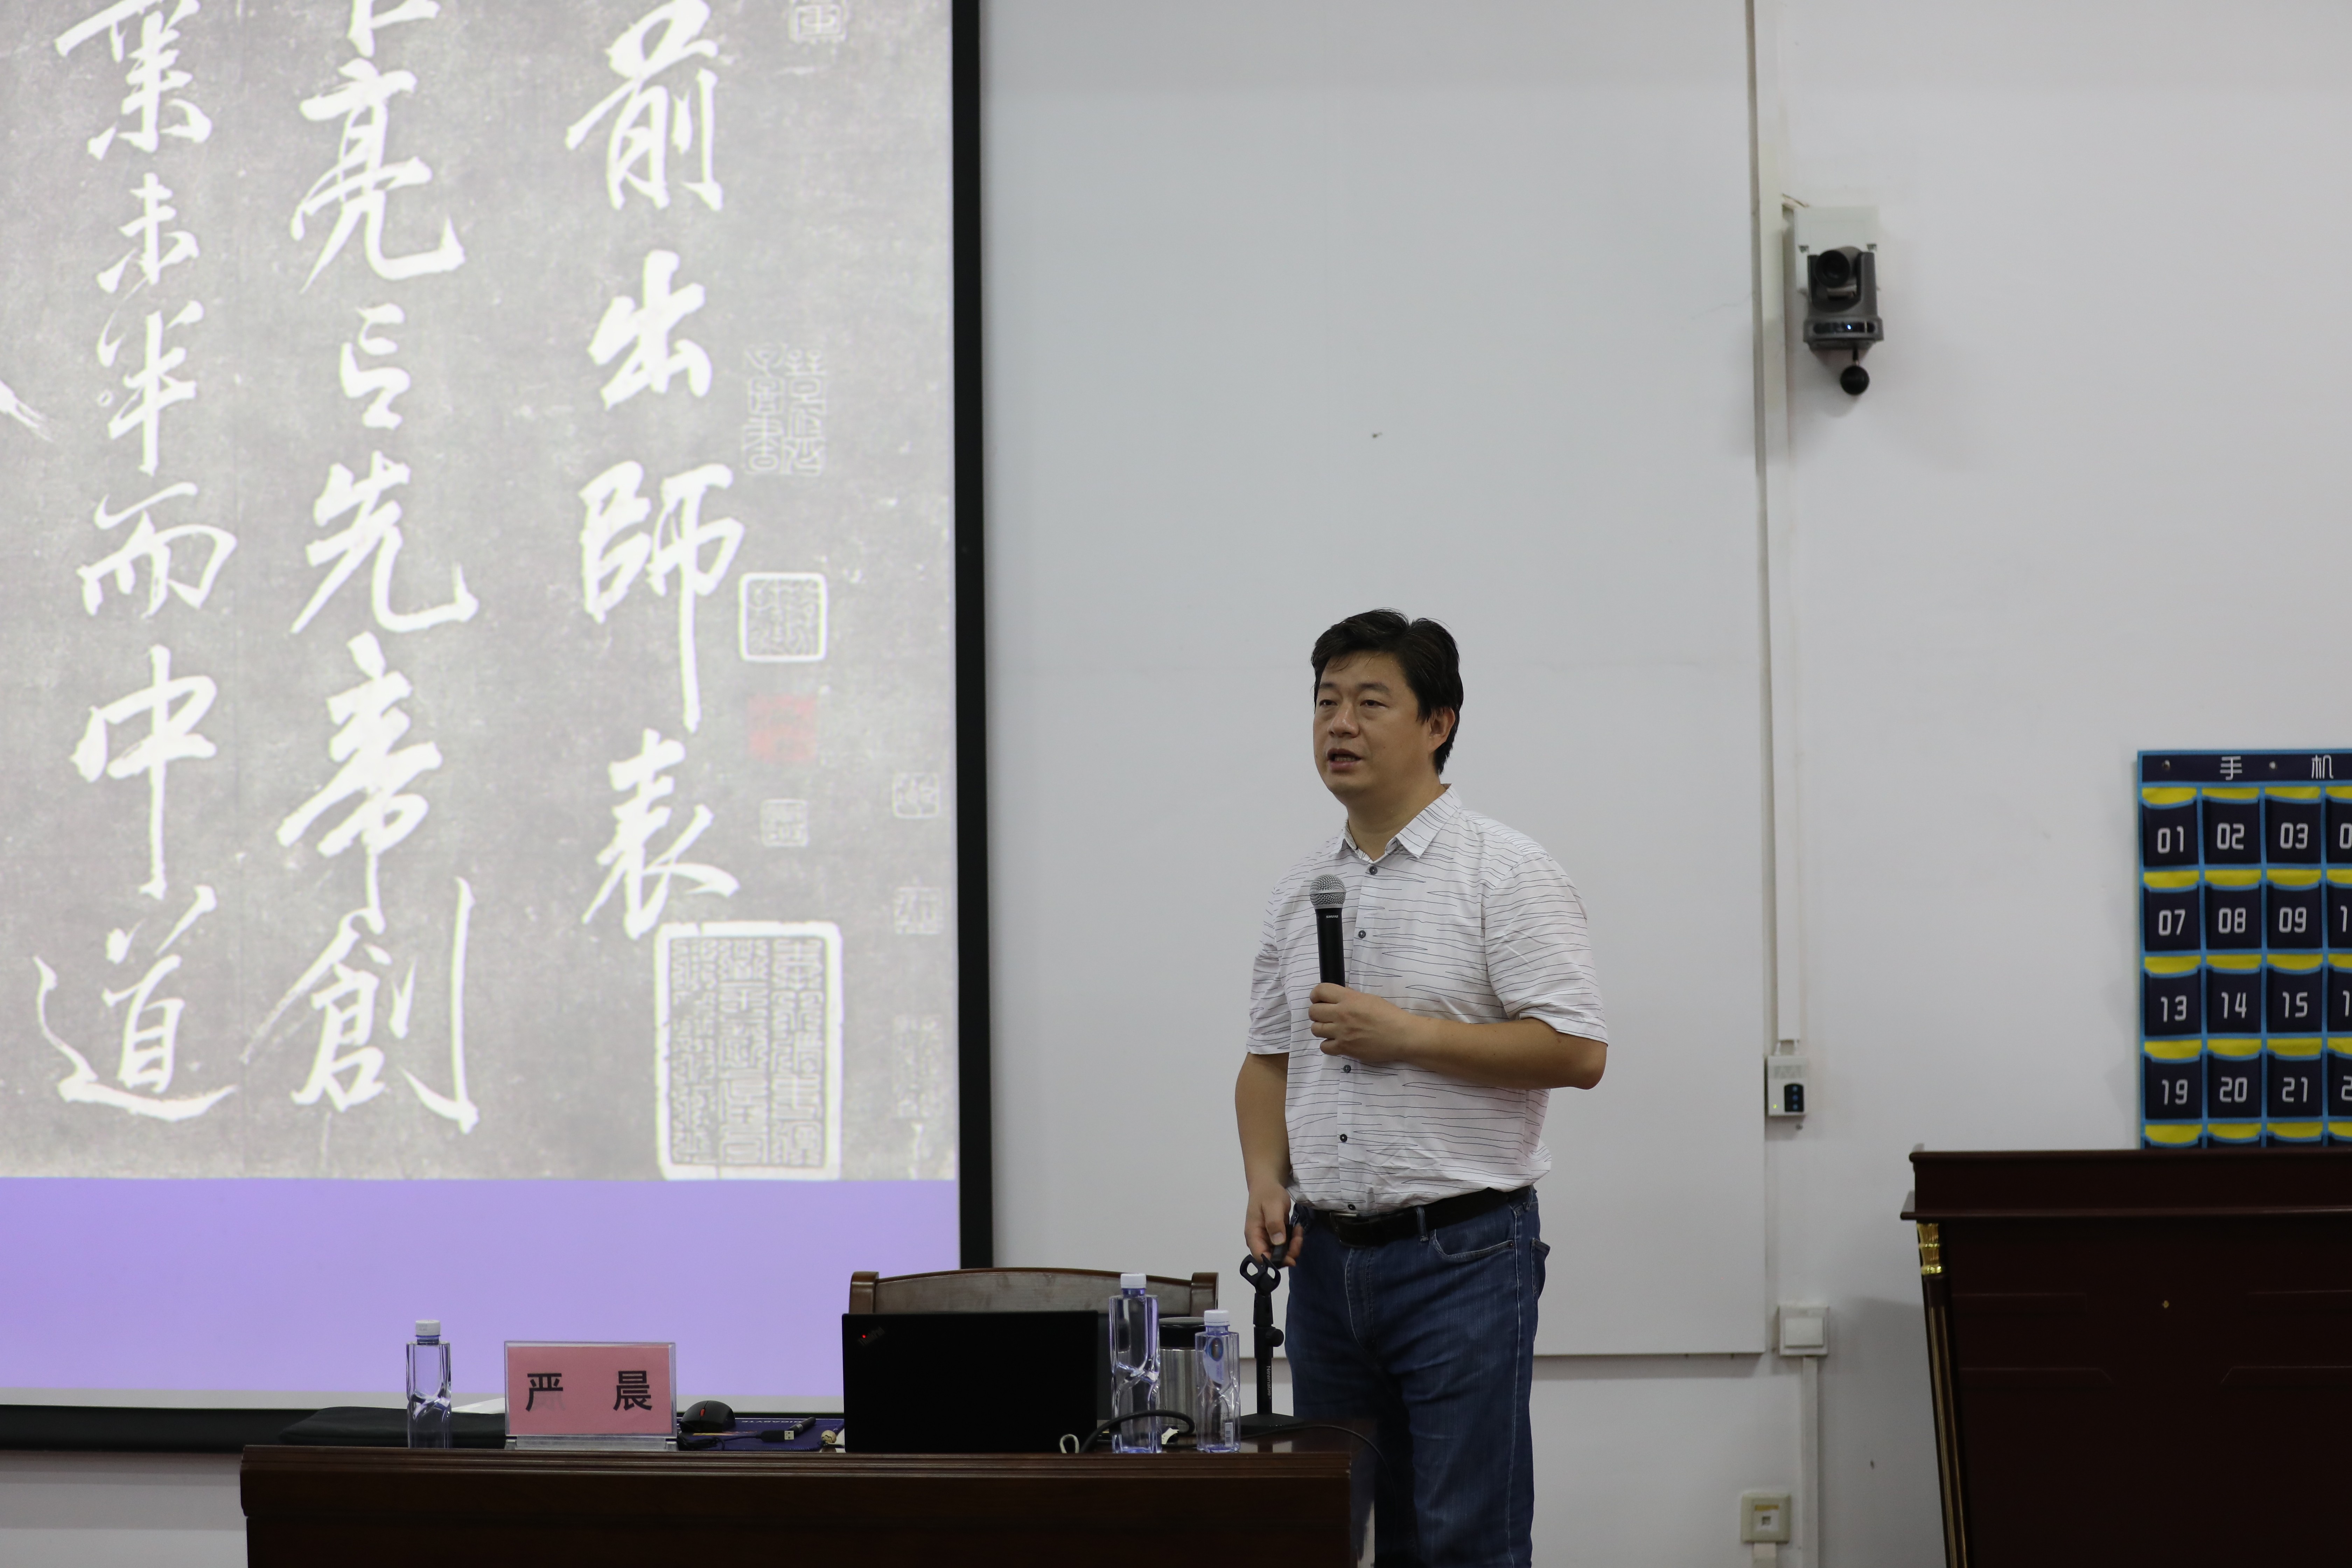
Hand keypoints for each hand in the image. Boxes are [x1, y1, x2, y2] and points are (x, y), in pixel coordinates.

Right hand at [1244, 1178, 1301, 1264]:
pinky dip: (1293, 1240)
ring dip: (1293, 1245)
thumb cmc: (1268, 1194)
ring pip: (1281, 1252)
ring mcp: (1267, 1238)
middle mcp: (1258, 1240)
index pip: (1261, 1257)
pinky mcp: (1275, 1236)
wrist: (1267, 1185)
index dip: (1275, 1261)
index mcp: (1253, 1234)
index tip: (1291, 1257)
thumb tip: (1278, 1242)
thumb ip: (1274, 1224)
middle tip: (1299, 1237)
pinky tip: (1297, 1228)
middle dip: (1289, 1252)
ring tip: (1298, 1229)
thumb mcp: (1272, 1206)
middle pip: (1273, 1257)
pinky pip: (1285, 1245)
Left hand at [1307, 983, 1430, 1065]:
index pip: (1320, 991)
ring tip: (1331, 1028)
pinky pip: (1324, 1047)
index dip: (1316, 994)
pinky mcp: (1345, 1048)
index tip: (1319, 999)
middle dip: (1317, 1012)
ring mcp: (1342, 1033)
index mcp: (1349, 999)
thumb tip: (1336, 997)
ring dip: (1321, 1028)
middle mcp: (1342, 1014)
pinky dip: (1328, 1044)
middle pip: (1313, 1011)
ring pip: (1315, 1029)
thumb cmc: (1389, 1015)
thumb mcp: (1369, 998)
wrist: (1401, 1036)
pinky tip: (1336, 1041)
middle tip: (1325, 1015)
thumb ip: (1350, 997)